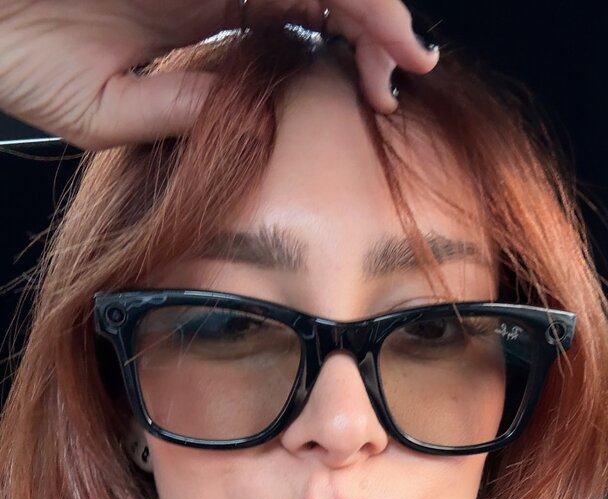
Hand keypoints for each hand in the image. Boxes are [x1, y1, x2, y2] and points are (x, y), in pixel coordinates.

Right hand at [0, 0, 438, 149]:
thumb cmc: (20, 53)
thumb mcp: (106, 109)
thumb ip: (175, 111)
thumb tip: (246, 120)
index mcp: (210, 11)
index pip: (305, 23)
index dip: (356, 51)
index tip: (388, 94)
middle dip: (377, 23)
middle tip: (411, 68)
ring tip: (401, 45)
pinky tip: (354, 8)